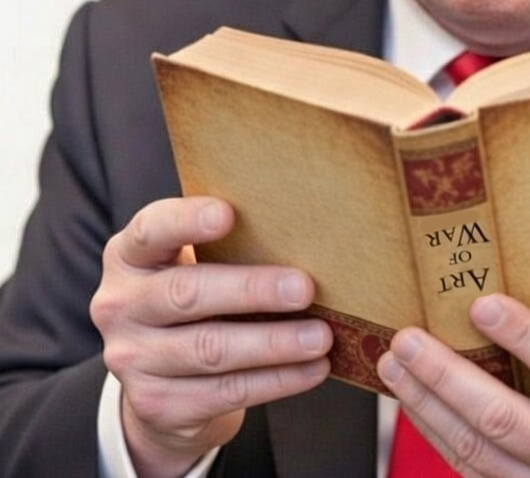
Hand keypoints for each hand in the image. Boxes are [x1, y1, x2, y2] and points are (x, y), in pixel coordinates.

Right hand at [90, 197, 332, 477]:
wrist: (159, 377)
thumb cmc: (195, 294)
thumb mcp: (193, 261)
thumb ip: (227, 242)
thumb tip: (305, 229)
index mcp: (130, 256)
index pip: (151, 230)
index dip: (186, 221)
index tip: (228, 214)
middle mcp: (121, 306)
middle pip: (187, 294)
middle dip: (252, 290)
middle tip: (304, 288)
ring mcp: (133, 360)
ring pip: (211, 350)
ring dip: (274, 344)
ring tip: (320, 336)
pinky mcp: (157, 405)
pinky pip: (225, 392)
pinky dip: (276, 380)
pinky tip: (311, 369)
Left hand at [376, 293, 529, 477]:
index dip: (521, 334)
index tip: (482, 304)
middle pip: (500, 417)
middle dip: (446, 375)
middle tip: (409, 340)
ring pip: (474, 450)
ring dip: (427, 404)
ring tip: (396, 366)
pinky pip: (471, 470)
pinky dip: (437, 433)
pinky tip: (416, 402)